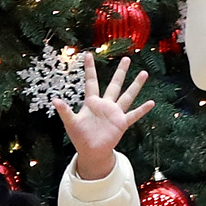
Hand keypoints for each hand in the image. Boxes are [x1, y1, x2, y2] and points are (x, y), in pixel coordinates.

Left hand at [54, 58, 152, 180]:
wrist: (91, 150)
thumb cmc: (80, 136)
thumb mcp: (70, 122)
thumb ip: (65, 111)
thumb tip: (54, 100)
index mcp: (92, 102)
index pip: (91, 82)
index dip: (90, 69)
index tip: (89, 55)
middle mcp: (106, 105)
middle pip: (115, 85)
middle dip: (121, 72)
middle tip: (127, 59)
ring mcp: (115, 113)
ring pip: (127, 96)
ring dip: (136, 85)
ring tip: (144, 73)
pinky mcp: (121, 123)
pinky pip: (133, 115)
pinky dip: (142, 110)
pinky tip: (150, 103)